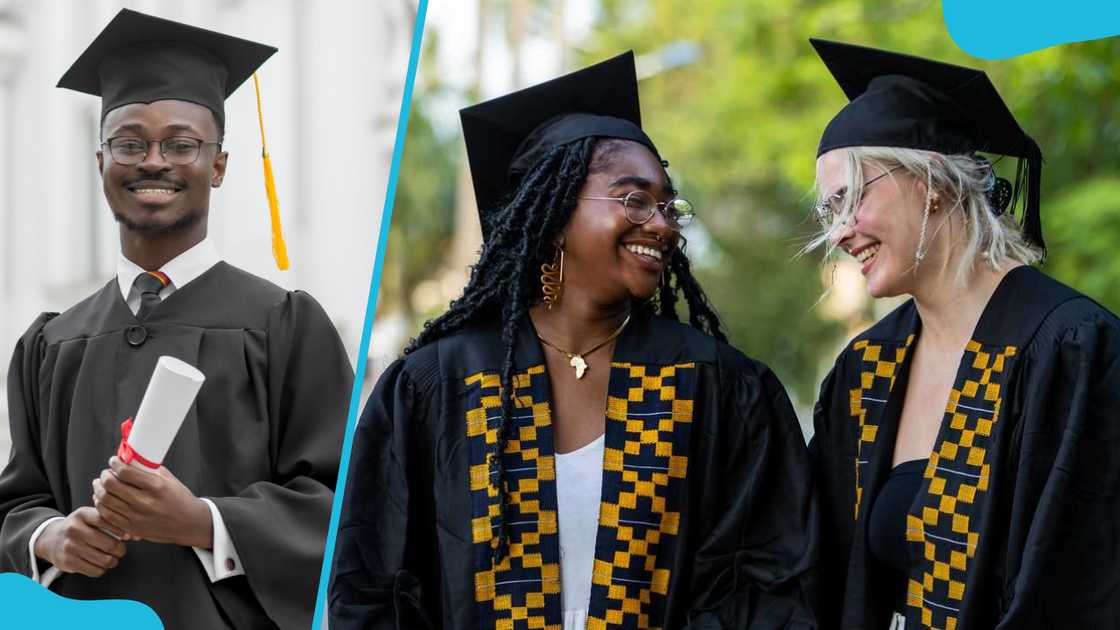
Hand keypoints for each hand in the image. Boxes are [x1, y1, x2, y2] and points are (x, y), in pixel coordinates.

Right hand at [34, 507, 126, 577]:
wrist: (52, 539)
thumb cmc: (81, 527)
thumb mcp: (91, 517)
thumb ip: (113, 522)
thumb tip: (137, 536)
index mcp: (82, 514)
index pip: (109, 521)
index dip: (123, 531)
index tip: (128, 536)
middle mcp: (74, 529)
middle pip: (110, 544)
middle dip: (120, 550)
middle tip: (121, 550)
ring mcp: (69, 546)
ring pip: (105, 560)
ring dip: (113, 561)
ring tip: (113, 558)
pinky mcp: (68, 562)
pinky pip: (95, 570)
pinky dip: (102, 569)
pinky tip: (101, 564)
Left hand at [92, 456, 212, 548]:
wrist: (189, 523)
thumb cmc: (180, 499)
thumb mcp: (169, 479)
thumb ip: (149, 470)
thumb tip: (130, 460)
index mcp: (156, 486)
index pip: (125, 472)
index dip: (115, 464)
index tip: (113, 461)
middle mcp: (145, 502)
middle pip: (111, 485)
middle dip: (105, 475)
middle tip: (106, 472)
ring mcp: (137, 517)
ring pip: (105, 500)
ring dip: (99, 489)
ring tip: (100, 484)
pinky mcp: (132, 528)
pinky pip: (107, 516)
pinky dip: (101, 505)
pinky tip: (103, 499)